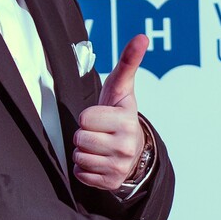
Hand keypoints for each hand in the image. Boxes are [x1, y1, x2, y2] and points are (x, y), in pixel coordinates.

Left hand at [73, 34, 147, 190]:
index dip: (89, 116)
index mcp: (127, 122)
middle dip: (85, 134)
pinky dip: (85, 169)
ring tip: (99, 146)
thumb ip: (128, 62)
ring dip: (84, 151)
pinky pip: (80, 174)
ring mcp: (118, 167)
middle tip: (99, 133)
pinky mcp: (109, 182)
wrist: (134, 151)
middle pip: (80, 138)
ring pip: (79, 157)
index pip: (84, 118)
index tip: (102, 117)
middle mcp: (125, 146)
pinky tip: (98, 161)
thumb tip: (141, 37)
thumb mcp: (122, 89)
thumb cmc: (120, 116)